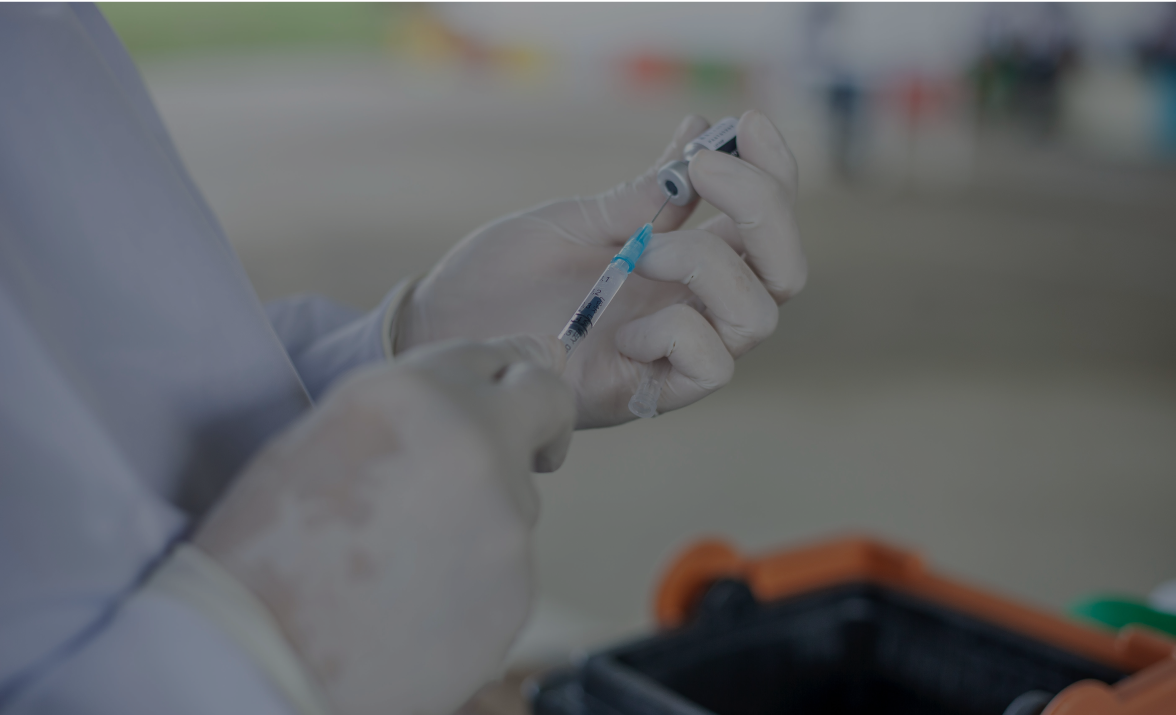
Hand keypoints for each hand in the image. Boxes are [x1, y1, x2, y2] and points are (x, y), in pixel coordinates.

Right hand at [195, 335, 573, 714]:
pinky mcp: (519, 592)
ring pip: (519, 499)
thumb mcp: (325, 436)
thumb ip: (410, 408)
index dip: (494, 380)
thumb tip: (468, 404)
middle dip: (539, 418)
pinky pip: (508, 569)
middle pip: (546, 403)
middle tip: (530, 444)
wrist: (256, 658)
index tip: (499, 399)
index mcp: (417, 390)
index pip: (494, 354)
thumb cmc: (264, 547)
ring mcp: (507, 520)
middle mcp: (478, 442)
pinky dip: (475, 580)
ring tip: (405, 559)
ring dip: (484, 515)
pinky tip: (417, 602)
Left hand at [397, 110, 805, 427]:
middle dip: (763, 211)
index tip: (745, 121)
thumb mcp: (578, 221)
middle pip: (785, 273)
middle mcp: (689, 309)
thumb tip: (703, 131)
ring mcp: (670, 352)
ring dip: (709, 264)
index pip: (765, 225)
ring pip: (759, 316)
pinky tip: (622, 326)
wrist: (442, 329)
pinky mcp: (643, 393)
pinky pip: (711, 367)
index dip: (774, 171)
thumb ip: (645, 194)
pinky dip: (677, 333)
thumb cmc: (500, 275)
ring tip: (640, 252)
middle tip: (700, 175)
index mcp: (682, 264)